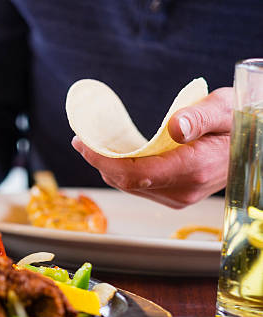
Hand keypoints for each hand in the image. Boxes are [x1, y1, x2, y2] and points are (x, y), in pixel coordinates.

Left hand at [72, 88, 232, 208]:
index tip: (84, 144)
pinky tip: (112, 155)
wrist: (253, 143)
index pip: (137, 174)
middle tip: (80, 140)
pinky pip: (140, 187)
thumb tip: (174, 127)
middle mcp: (184, 189)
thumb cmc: (238, 120)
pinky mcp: (175, 196)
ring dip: (107, 167)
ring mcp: (180, 197)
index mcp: (194, 168)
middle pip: (127, 183)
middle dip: (99, 162)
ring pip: (131, 187)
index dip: (104, 161)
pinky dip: (122, 171)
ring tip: (90, 145)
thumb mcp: (224, 108)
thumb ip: (199, 117)